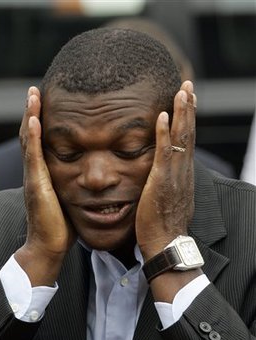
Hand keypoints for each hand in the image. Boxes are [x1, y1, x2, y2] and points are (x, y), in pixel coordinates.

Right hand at [15, 87, 74, 285]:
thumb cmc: (60, 225)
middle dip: (31, 111)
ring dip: (30, 115)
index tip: (43, 101)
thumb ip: (69, 182)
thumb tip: (86, 175)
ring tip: (32, 94)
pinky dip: (33, 135)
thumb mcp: (66, 197)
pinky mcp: (36, 184)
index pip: (38, 140)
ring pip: (28, 139)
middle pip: (29, 134)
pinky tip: (35, 118)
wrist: (49, 245)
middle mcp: (33, 171)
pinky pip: (33, 155)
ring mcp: (32, 176)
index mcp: (41, 172)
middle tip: (34, 90)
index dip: (38, 119)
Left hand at [136, 81, 195, 260]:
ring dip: (182, 113)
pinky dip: (164, 133)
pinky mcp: (161, 181)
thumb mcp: (167, 198)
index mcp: (183, 173)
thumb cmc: (162, 224)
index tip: (187, 100)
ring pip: (181, 138)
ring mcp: (174, 175)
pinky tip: (162, 116)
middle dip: (189, 108)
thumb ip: (166, 182)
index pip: (187, 140)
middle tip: (188, 85)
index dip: (187, 119)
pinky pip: (164, 152)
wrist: (165, 244)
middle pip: (188, 133)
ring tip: (182, 91)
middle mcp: (183, 171)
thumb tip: (160, 174)